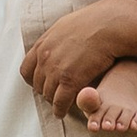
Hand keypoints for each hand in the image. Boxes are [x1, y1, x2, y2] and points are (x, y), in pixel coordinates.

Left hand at [21, 0, 136, 107]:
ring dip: (53, 101)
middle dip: (45, 91)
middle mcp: (45, 57)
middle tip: (55, 96)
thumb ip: (55, 39)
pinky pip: (60, 102)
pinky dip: (59, 110)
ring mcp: (56, 69)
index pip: (26, 70)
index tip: (42, 84)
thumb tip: (54, 44)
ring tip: (60, 105)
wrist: (110, 25)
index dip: (33, 80)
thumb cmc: (94, 23)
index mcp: (43, 44)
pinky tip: (62, 112)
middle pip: (38, 84)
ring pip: (48, 94)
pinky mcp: (70, 80)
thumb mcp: (66, 26)